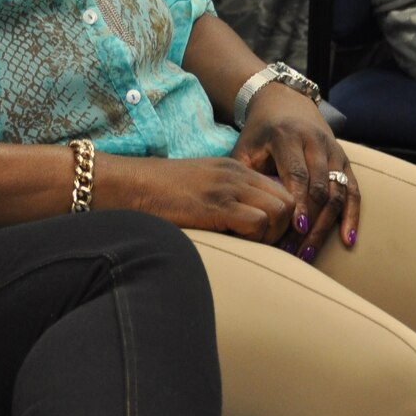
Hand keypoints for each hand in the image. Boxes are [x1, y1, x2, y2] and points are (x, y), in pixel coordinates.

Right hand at [97, 154, 294, 242]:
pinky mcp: (216, 205)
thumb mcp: (200, 187)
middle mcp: (238, 174)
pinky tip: (234, 244)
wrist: (127, 184)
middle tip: (263, 247)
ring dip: (271, 235)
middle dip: (283, 229)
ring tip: (248, 246)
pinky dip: (254, 239)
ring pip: (280, 211)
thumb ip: (226, 198)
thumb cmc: (157, 193)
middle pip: (289, 201)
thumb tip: (248, 226)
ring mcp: (228, 188)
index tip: (270, 239)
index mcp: (235, 169)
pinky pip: (258, 223)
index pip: (282, 190)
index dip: (283, 218)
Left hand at [232, 89, 360, 262]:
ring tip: (310, 252)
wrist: (285, 103)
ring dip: (327, 226)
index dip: (298, 202)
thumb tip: (244, 214)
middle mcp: (316, 143)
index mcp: (289, 137)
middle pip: (320, 187)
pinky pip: (353, 191)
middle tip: (296, 251)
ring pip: (338, 192)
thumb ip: (246, 176)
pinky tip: (347, 240)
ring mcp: (334, 151)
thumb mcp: (246, 147)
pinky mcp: (345, 161)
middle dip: (310, 222)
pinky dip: (352, 216)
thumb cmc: (260, 134)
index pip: (298, 174)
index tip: (295, 228)